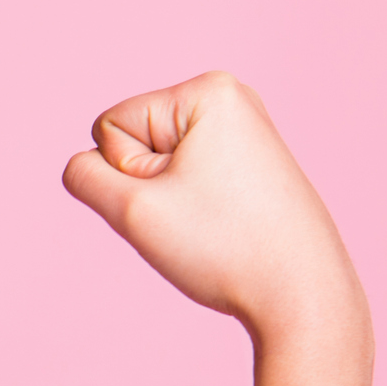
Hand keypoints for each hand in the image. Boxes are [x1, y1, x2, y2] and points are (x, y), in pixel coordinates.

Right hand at [62, 73, 365, 344]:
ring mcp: (246, 130)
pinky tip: (229, 229)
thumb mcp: (132, 211)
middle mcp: (231, 97)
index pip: (110, 127)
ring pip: (160, 166)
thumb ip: (84, 177)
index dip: (127, 176)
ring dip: (169, 202)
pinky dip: (195, 209)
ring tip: (215, 225)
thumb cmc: (224, 249)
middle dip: (150, 187)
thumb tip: (84, 165)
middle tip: (198, 219)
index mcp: (207, 90)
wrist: (303, 295)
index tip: (179, 202)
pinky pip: (190, 180)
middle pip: (136, 141)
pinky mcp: (253, 162)